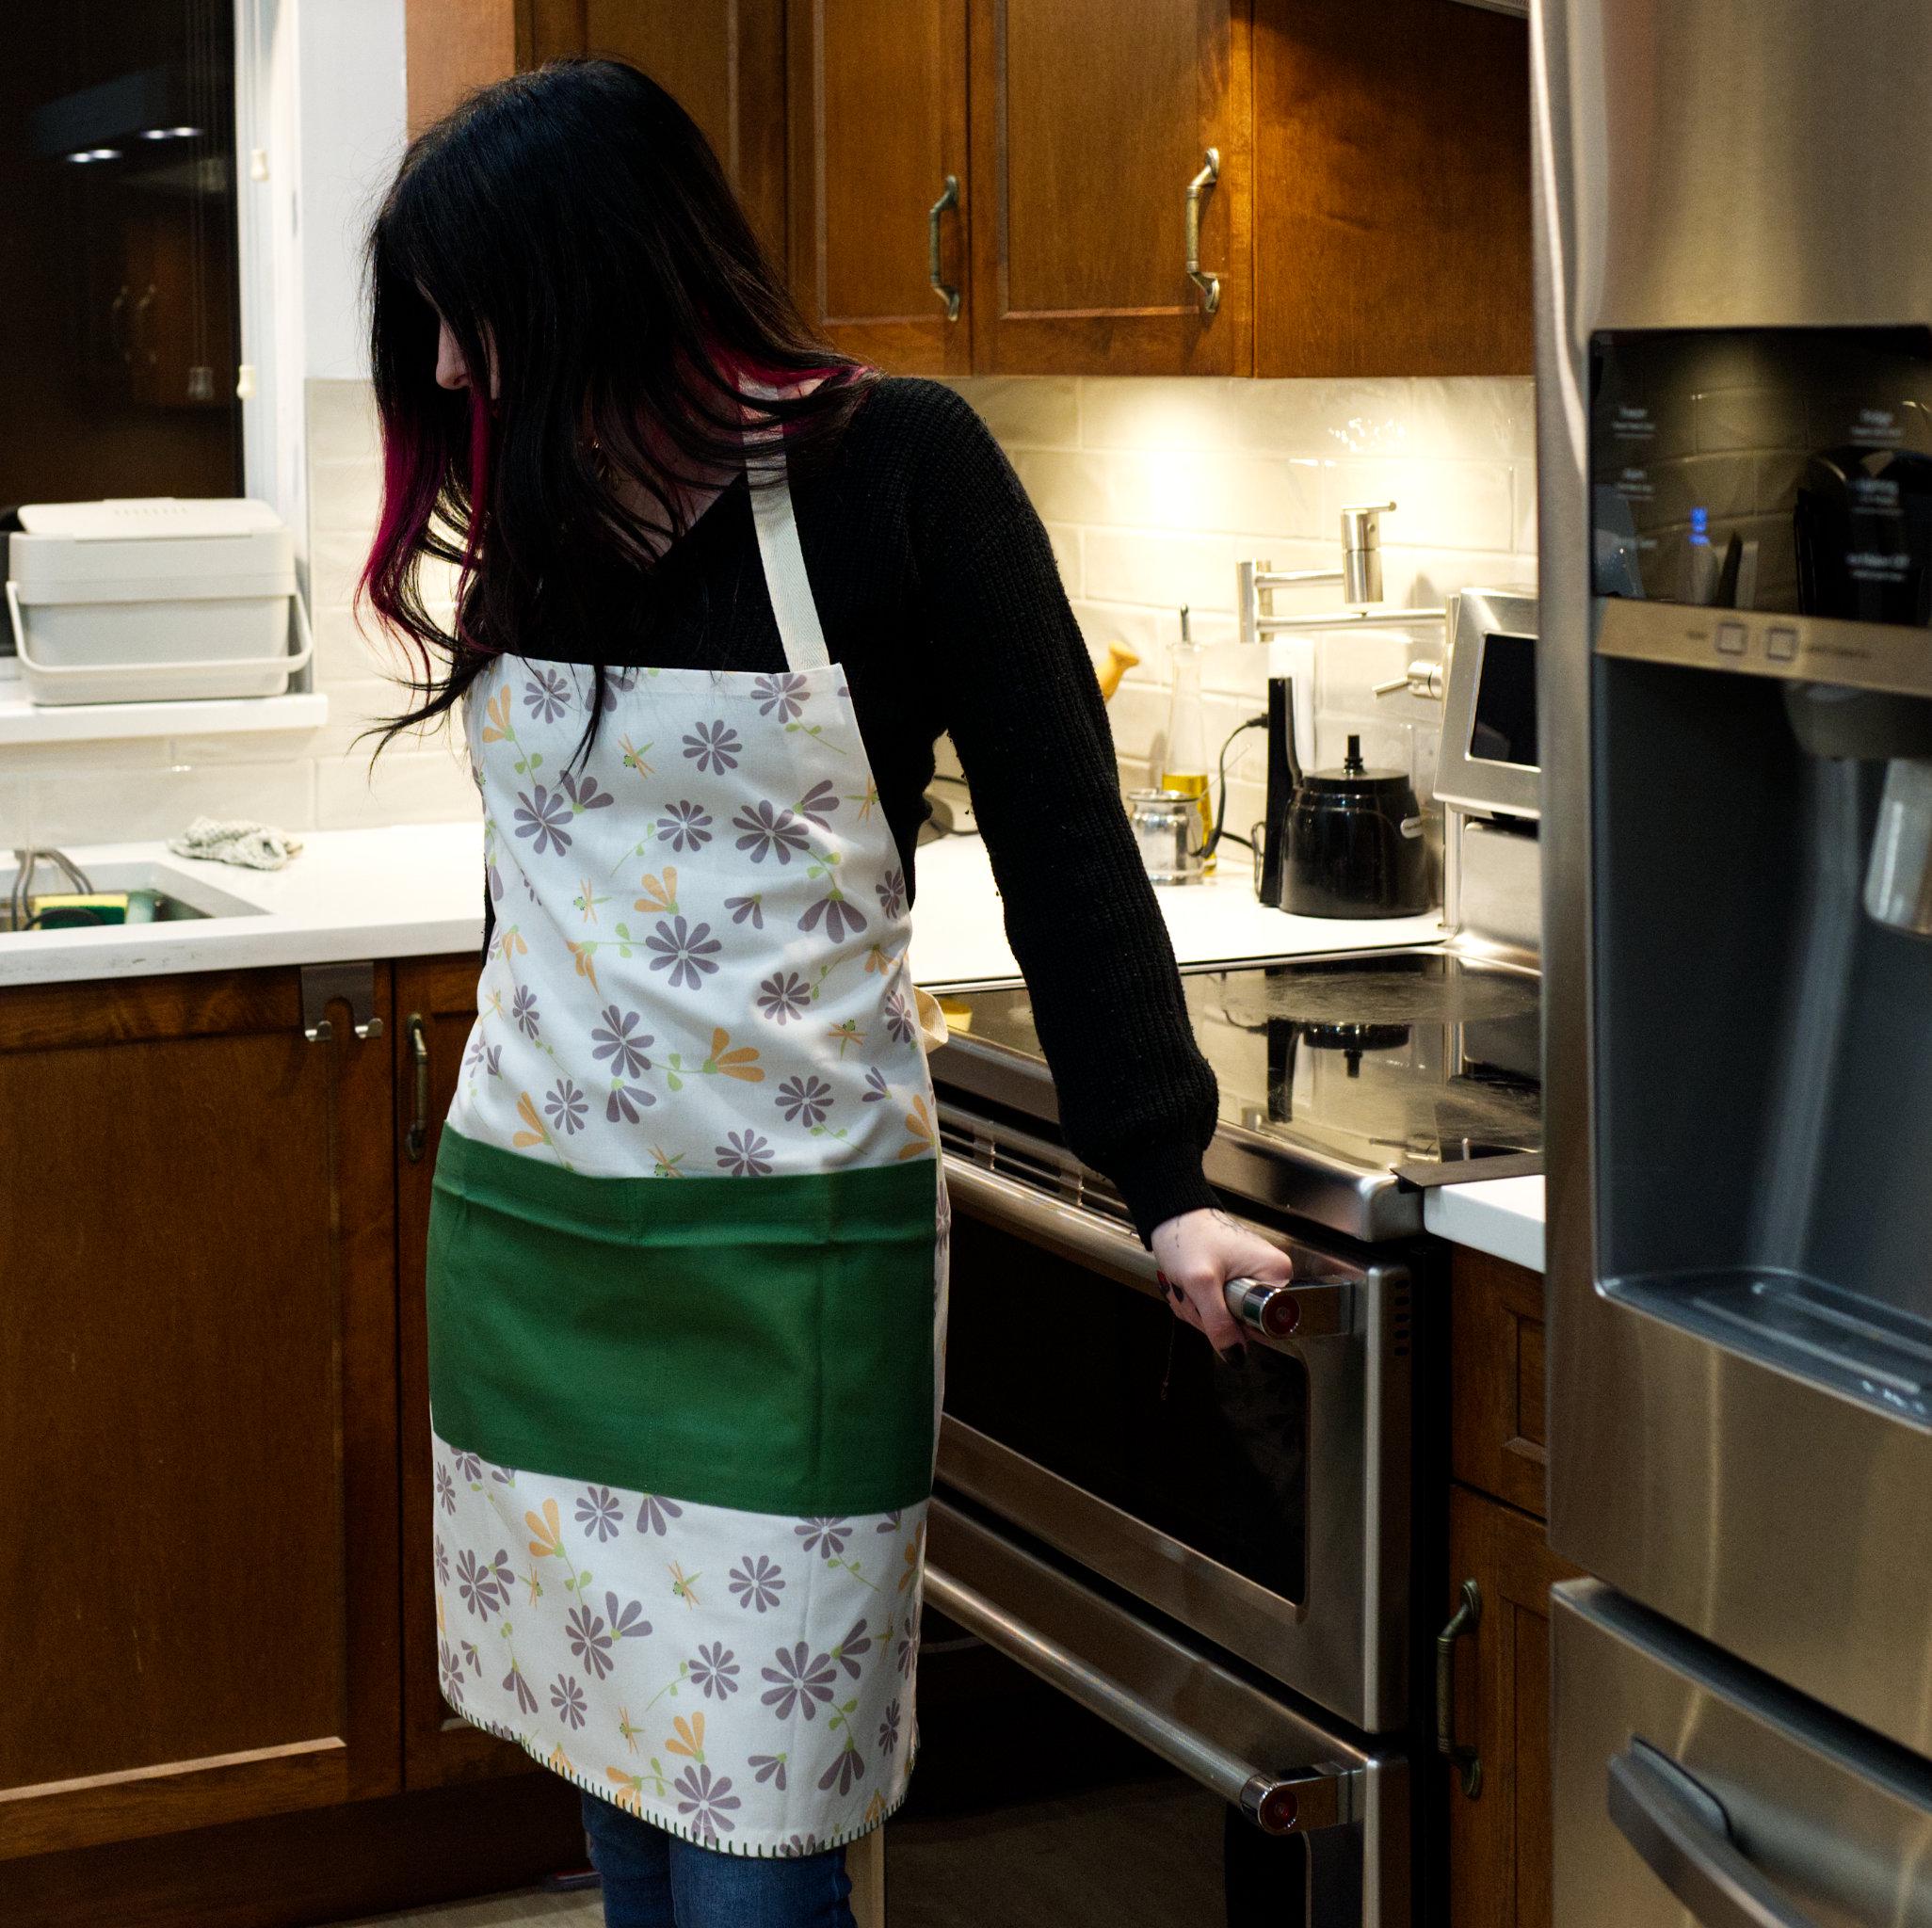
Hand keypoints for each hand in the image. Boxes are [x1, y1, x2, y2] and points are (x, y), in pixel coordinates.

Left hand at [1150, 1207, 1294, 1358]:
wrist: (1172, 1217)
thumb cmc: (1188, 1237)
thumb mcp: (1200, 1283)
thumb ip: (1218, 1322)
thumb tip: (1236, 1356)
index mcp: (1276, 1272)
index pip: (1268, 1324)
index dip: (1238, 1325)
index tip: (1216, 1306)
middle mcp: (1271, 1276)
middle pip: (1247, 1325)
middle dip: (1213, 1318)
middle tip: (1195, 1296)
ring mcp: (1253, 1280)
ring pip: (1230, 1320)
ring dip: (1202, 1312)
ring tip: (1189, 1287)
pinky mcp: (1237, 1282)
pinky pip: (1222, 1309)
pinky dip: (1201, 1305)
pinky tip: (1191, 1289)